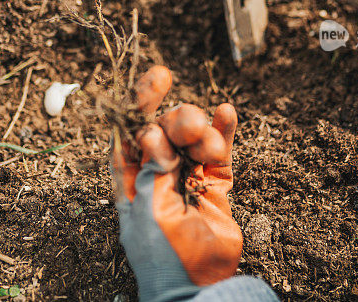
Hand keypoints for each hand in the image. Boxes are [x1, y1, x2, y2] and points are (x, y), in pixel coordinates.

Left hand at [111, 66, 241, 301]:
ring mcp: (187, 175)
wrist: (198, 287)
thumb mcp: (148, 210)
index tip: (160, 77)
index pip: (131, 129)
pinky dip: (223, 131)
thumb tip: (150, 132)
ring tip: (205, 144)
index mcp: (131, 177)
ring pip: (192, 136)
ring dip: (200, 130)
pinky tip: (226, 112)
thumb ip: (151, 169)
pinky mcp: (214, 183)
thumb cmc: (162, 254)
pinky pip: (218, 150)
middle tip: (189, 125)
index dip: (141, 100)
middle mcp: (157, 171)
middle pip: (164, 127)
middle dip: (177, 119)